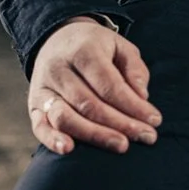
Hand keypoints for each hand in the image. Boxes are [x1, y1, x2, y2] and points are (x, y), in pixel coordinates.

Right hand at [27, 17, 161, 154]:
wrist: (58, 39)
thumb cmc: (96, 48)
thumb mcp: (120, 45)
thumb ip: (134, 68)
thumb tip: (142, 97)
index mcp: (83, 50)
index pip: (109, 84)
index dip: (133, 105)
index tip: (154, 120)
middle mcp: (59, 69)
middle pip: (90, 104)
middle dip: (121, 124)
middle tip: (147, 137)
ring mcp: (44, 88)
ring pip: (66, 117)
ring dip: (95, 135)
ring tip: (122, 146)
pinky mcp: (34, 105)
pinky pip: (40, 126)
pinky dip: (52, 140)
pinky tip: (69, 150)